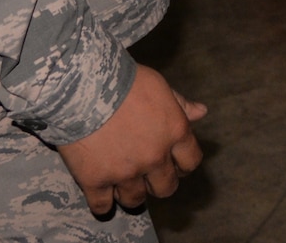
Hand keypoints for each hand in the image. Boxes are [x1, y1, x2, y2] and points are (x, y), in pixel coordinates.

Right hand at [57, 65, 207, 216]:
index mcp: (174, 133)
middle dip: (158, 182)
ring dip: (130, 192)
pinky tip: (101, 194)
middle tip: (146, 173)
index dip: (182, 165)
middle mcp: (154, 158)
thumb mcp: (159, 86)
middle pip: (165, 187)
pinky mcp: (96, 180)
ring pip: (135, 200)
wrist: (83, 86)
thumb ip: (180, 104)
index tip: (173, 164)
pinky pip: (102, 206)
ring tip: (121, 181)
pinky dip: (102, 203)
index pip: (191, 162)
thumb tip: (202, 112)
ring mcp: (125, 172)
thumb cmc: (125, 80)